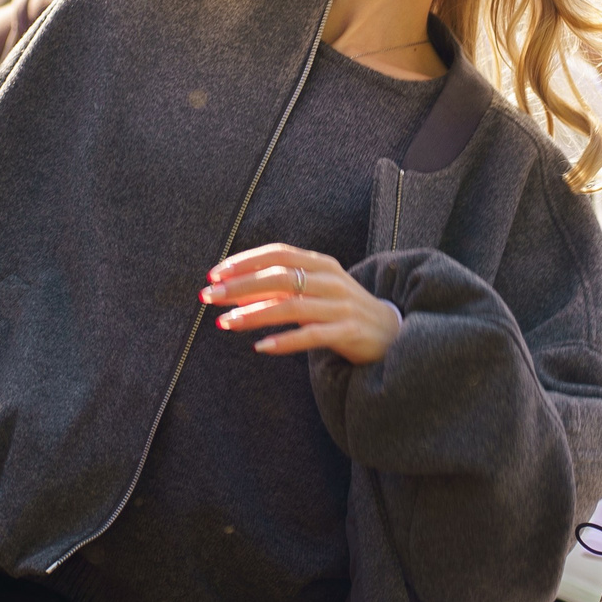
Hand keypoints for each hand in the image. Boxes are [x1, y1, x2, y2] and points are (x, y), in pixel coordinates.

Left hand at [204, 243, 402, 362]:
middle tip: (209, 296)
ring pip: (292, 306)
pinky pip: (311, 336)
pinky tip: (261, 346)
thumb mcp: (315, 290)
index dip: (245, 262)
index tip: (215, 274)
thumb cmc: (342, 309)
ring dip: (254, 314)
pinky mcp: (348, 332)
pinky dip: (284, 341)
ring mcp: (341, 307)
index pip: (278, 254)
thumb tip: (235, 290)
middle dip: (240, 286)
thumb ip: (281, 287)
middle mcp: (332, 281)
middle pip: (280, 278)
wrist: (392, 332)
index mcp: (322, 264)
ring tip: (226, 323)